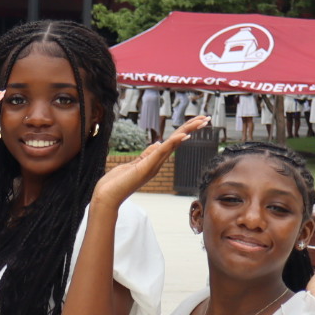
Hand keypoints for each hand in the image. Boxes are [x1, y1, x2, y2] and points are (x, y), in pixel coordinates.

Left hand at [91, 116, 208, 207]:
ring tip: (201, 121)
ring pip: (174, 144)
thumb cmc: (117, 182)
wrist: (108, 196)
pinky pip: (162, 152)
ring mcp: (153, 165)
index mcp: (155, 160)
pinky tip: (184, 135)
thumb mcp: (134, 164)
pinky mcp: (146, 166)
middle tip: (207, 118)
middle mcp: (157, 162)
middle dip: (192, 128)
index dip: (185, 130)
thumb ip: (147, 154)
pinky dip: (173, 143)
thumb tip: (157, 143)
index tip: (197, 121)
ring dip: (188, 131)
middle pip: (178, 140)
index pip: (173, 142)